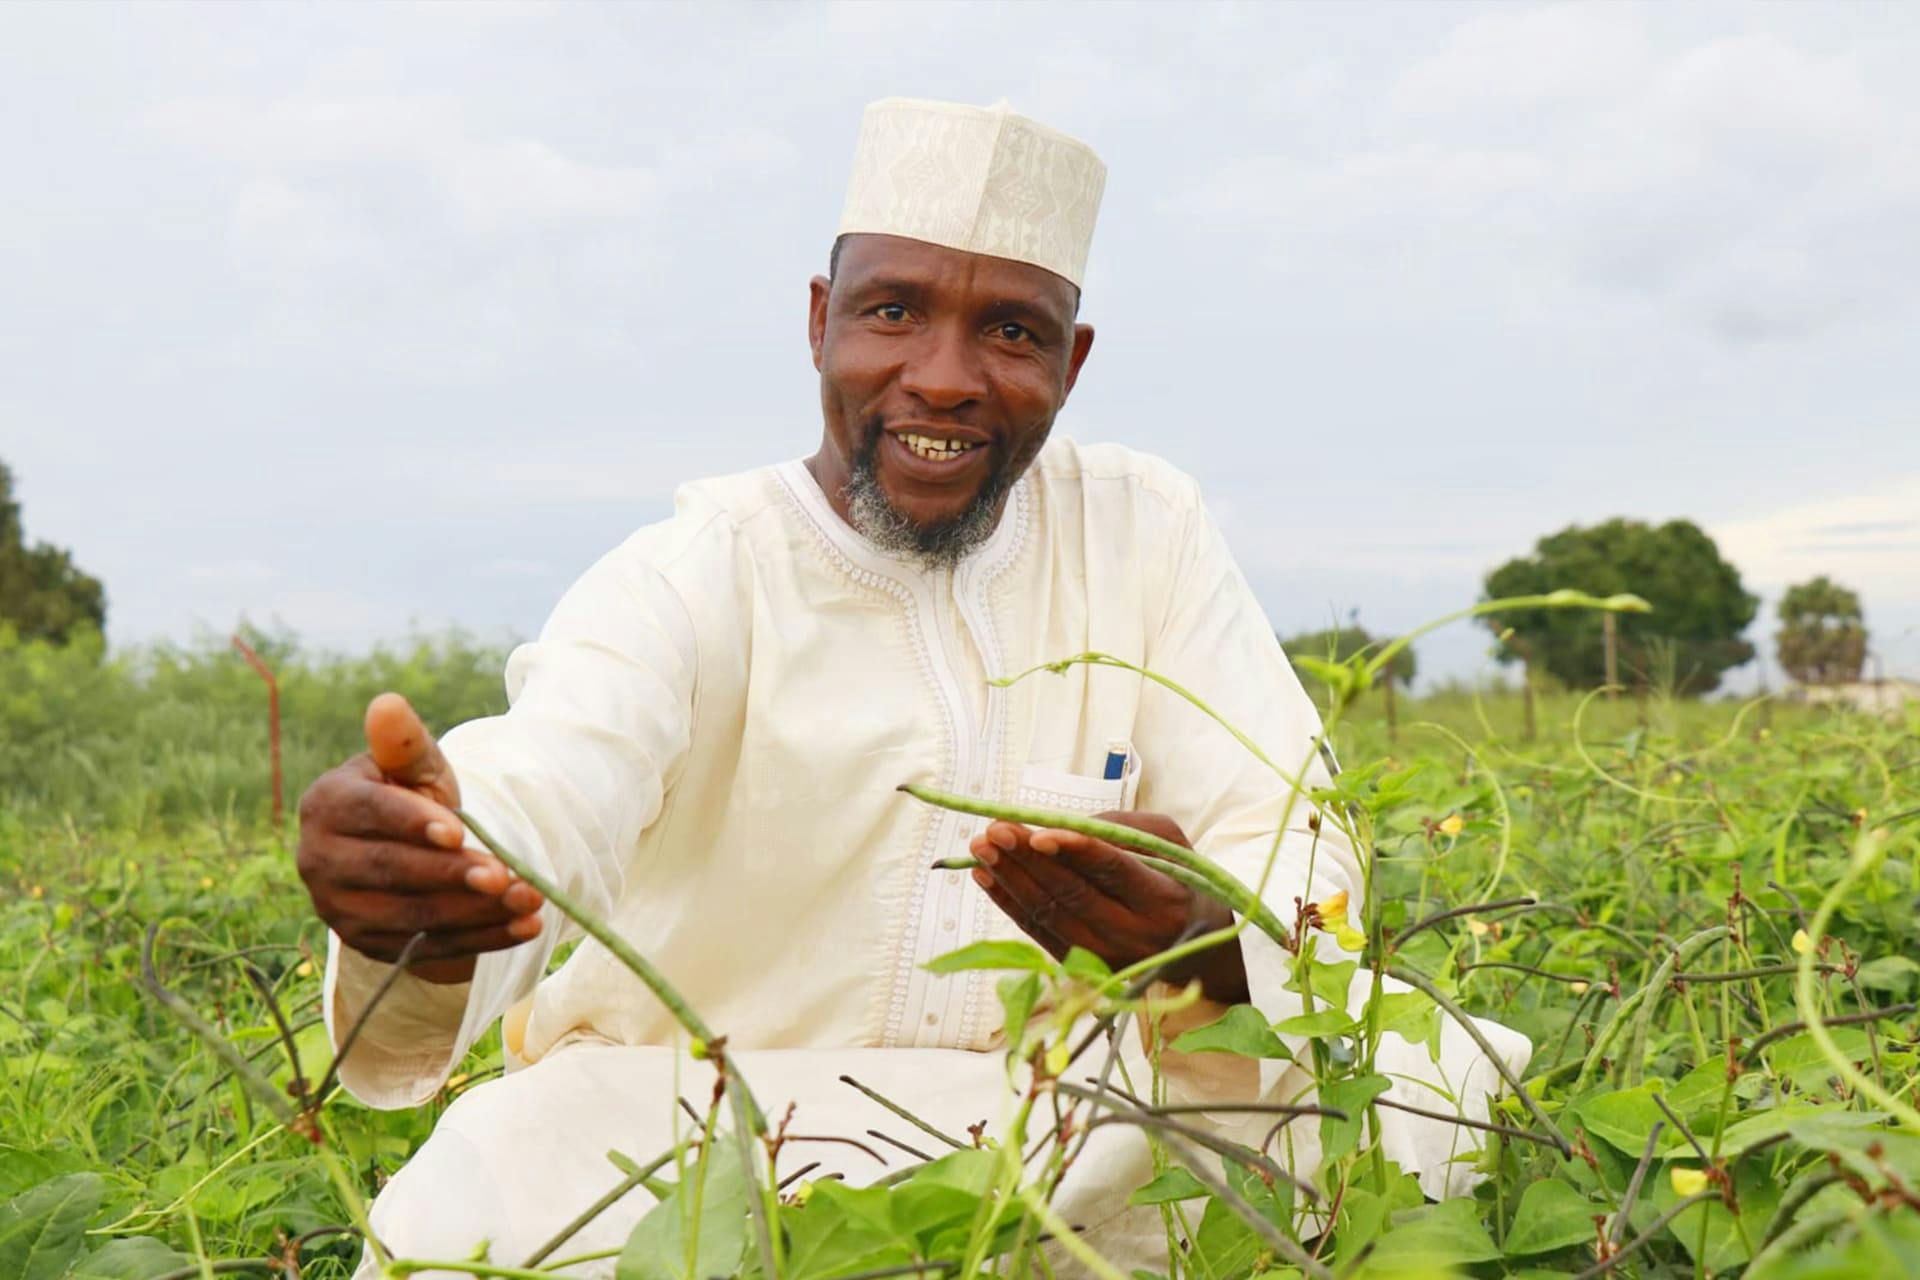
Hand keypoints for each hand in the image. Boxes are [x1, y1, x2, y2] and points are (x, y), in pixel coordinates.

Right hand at [295, 693, 543, 983]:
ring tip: (528, 900)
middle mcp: (319, 860)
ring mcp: (340, 909)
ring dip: (476, 912)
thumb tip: (388, 704)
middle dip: (453, 875)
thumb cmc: (408, 794)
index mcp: (326, 804)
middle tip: (505, 875)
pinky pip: (428, 947)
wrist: (403, 848)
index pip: (369, 814)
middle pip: (391, 870)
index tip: (460, 831)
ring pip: (412, 916)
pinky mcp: (368, 944)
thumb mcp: (412, 766)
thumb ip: (404, 742)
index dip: (413, 823)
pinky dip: (482, 940)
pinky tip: (525, 927)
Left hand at [968, 810, 1248, 1004]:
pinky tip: (986, 876)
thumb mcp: (1170, 843)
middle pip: (1071, 893)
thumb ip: (1122, 828)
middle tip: (995, 831)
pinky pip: (1038, 933)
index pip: (1114, 872)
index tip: (1038, 832)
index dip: (1075, 851)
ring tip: (982, 848)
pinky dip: (1009, 903)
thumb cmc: (1181, 883)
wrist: (1199, 951)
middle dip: (1028, 859)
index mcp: (1163, 900)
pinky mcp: (1083, 969)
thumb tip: (1063, 825)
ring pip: (1049, 915)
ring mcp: (1105, 958)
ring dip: (1010, 879)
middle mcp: (1133, 935)